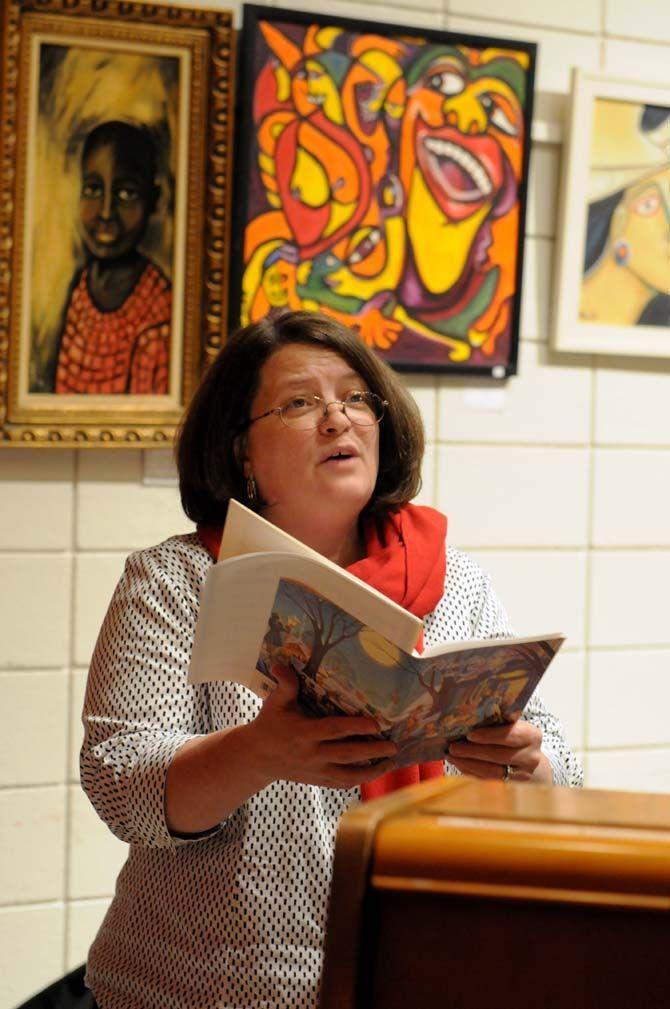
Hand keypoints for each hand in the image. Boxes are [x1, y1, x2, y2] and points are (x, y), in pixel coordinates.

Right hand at [246, 665, 396, 789]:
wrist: (255, 758)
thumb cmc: (269, 725)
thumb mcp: (275, 703)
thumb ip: (285, 684)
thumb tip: (281, 663)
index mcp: (303, 733)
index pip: (334, 730)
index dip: (356, 728)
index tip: (376, 724)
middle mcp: (311, 755)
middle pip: (347, 755)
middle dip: (372, 752)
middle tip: (393, 746)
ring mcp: (315, 771)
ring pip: (348, 775)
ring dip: (372, 771)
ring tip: (391, 762)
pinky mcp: (317, 780)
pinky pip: (341, 783)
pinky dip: (359, 779)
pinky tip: (374, 771)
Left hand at [447, 717, 552, 783]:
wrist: (531, 764)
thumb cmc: (515, 739)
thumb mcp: (513, 727)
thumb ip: (497, 722)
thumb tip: (467, 718)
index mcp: (531, 736)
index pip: (511, 735)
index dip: (490, 735)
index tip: (470, 735)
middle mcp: (530, 758)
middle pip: (499, 756)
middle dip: (473, 751)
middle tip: (453, 747)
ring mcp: (523, 776)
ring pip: (492, 772)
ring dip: (468, 763)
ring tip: (451, 756)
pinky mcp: (511, 789)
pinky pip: (488, 782)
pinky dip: (471, 772)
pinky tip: (458, 764)